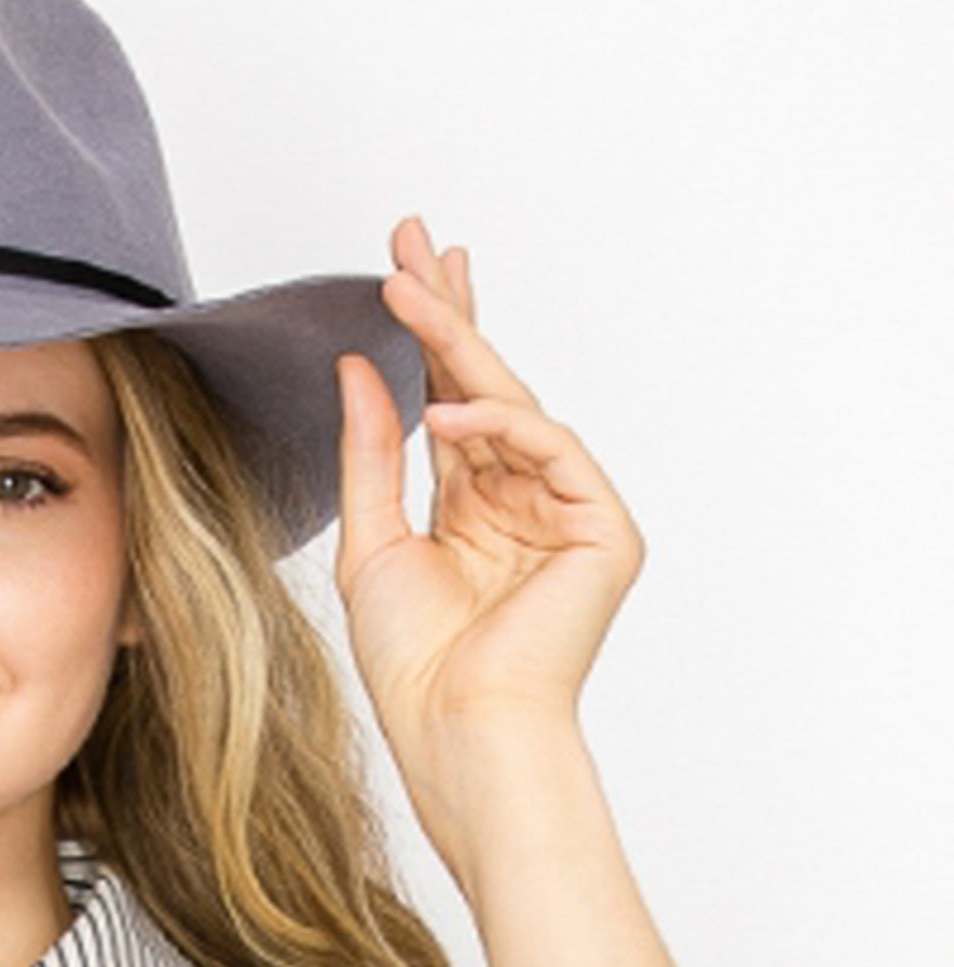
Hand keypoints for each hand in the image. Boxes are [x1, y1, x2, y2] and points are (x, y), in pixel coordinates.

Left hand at [333, 215, 644, 872]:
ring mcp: (568, 513)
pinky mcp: (605, 531)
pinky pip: (552, 450)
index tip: (403, 270)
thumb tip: (361, 365)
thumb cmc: (412, 662)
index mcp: (472, 509)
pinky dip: (499, 427)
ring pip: (514, 407)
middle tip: (414, 237)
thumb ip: (371, 451)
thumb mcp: (371, 540)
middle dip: (451, 311)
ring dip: (460, 345)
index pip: (452, 403)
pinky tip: (444, 412)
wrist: (455, 729)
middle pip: (487, 386)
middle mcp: (522, 502)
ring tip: (408, 292)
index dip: (431, 336)